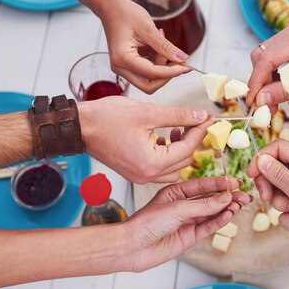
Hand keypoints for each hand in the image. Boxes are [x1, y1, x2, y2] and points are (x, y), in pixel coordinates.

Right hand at [79, 96, 210, 182]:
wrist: (80, 127)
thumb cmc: (107, 118)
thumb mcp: (148, 112)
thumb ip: (178, 116)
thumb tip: (200, 116)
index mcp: (151, 163)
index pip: (186, 149)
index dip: (199, 131)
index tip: (208, 118)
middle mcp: (146, 175)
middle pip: (183, 161)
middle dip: (192, 140)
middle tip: (197, 120)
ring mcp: (139, 176)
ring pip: (173, 168)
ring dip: (180, 150)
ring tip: (178, 129)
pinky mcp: (134, 172)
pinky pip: (159, 168)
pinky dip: (166, 154)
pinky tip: (163, 136)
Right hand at [99, 0, 190, 93]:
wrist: (110, 8)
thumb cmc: (124, 13)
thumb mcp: (148, 28)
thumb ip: (165, 46)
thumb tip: (182, 59)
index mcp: (123, 58)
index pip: (152, 74)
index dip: (172, 72)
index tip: (186, 66)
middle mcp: (120, 68)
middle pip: (149, 86)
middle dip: (166, 75)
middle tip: (177, 59)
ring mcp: (122, 69)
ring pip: (149, 81)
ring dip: (161, 69)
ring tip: (163, 46)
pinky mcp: (127, 67)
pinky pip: (146, 73)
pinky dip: (156, 64)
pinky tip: (157, 48)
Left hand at [122, 177, 250, 272]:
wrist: (133, 246)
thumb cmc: (147, 223)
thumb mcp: (177, 208)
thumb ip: (204, 205)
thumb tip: (225, 198)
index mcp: (176, 192)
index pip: (203, 186)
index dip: (220, 184)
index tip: (236, 183)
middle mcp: (183, 206)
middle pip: (211, 200)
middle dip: (229, 197)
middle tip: (246, 196)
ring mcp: (188, 221)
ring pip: (213, 213)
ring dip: (227, 209)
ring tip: (241, 205)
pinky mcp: (190, 236)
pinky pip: (209, 226)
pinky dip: (220, 221)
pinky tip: (230, 215)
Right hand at [246, 21, 288, 109]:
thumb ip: (285, 92)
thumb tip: (260, 101)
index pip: (265, 60)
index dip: (256, 83)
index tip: (253, 103)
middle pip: (261, 57)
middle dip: (259, 83)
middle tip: (263, 107)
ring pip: (263, 57)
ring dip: (264, 80)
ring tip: (271, 103)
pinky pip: (272, 56)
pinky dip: (271, 75)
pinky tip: (277, 91)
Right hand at [246, 140, 288, 257]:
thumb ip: (277, 174)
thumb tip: (261, 160)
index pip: (279, 148)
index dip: (262, 158)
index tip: (251, 173)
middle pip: (274, 170)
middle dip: (269, 185)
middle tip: (267, 197)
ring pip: (277, 191)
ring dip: (281, 204)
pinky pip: (284, 208)